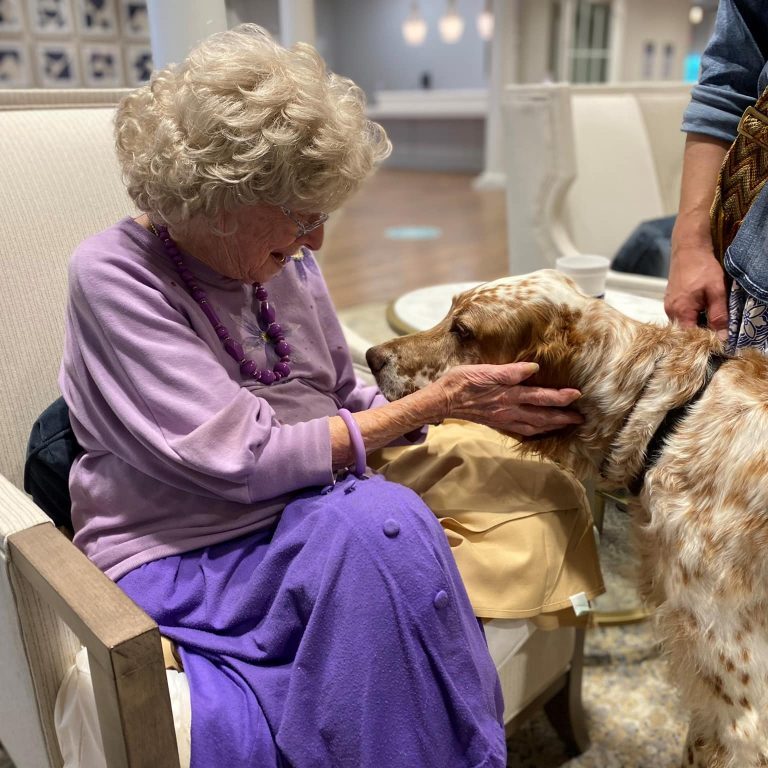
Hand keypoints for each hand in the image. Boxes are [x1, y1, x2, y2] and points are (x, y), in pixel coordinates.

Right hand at [432, 362, 582, 436]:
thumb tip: (534, 368)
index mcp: (508, 395)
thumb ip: (510, 371)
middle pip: (542, 416)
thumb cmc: (461, 382)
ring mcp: (503, 419)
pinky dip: (536, 431)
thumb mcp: (484, 371)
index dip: (560, 397)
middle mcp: (509, 410)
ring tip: (566, 425)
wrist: (442, 400)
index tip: (577, 395)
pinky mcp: (497, 423)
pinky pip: (522, 430)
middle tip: (581, 418)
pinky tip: (539, 429)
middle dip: (563, 417)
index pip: (540, 397)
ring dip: (552, 426)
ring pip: (534, 426)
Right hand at [665, 241, 727, 336]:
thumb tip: (722, 337)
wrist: (688, 249)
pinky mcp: (670, 300)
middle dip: (701, 332)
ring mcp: (668, 306)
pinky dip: (692, 315)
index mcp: (680, 311)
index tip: (717, 338)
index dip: (704, 339)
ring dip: (697, 323)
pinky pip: (680, 315)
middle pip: (685, 332)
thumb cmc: (702, 267)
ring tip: (710, 315)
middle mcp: (670, 311)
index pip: (690, 337)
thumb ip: (719, 315)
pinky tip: (702, 308)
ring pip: (683, 324)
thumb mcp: (716, 291)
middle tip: (717, 327)